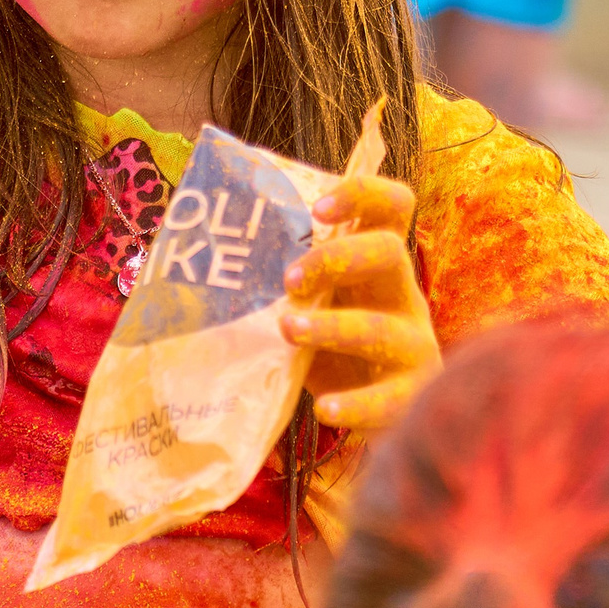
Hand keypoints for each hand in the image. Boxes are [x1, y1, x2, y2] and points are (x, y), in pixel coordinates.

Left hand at [280, 175, 442, 432]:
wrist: (367, 413)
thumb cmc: (331, 348)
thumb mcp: (314, 305)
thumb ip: (283, 280)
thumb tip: (195, 250)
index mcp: (380, 265)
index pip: (393, 206)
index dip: (363, 194)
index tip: (318, 209)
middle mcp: (404, 297)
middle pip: (389, 253)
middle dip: (336, 259)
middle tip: (289, 281)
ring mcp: (413, 346)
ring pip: (381, 328)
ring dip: (332, 328)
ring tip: (288, 331)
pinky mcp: (410, 396)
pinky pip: (387, 399)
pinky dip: (354, 404)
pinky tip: (323, 408)